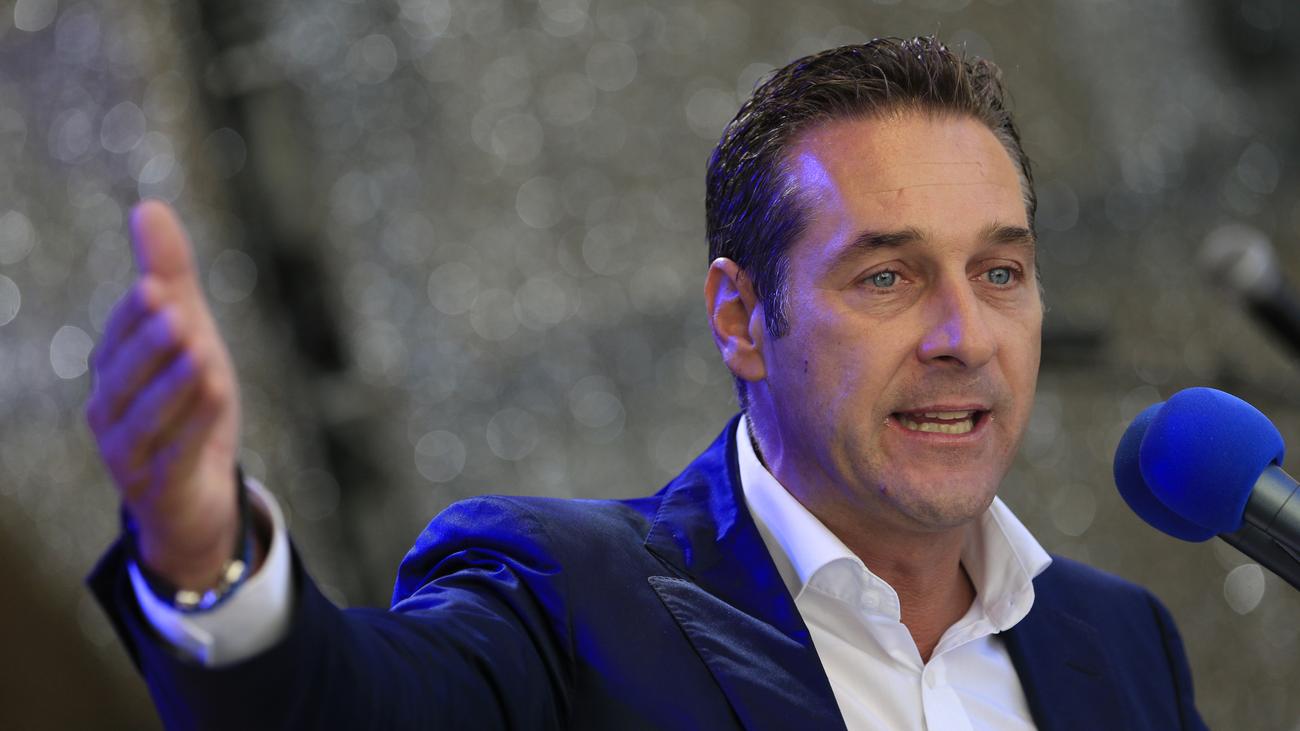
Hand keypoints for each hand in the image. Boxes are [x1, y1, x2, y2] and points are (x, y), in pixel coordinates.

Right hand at [86, 200, 245, 590]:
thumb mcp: (188, 335)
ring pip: (147, 419)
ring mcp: (130, 456)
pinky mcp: (159, 488)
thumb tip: (148, 206)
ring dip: (174, 386)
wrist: (195, 496)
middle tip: (175, 311)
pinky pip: (175, 457)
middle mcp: (110, 414)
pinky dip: (194, 429)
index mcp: (112, 374)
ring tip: (202, 353)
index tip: (161, 286)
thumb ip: (169, 276)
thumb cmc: (186, 404)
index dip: (137, 316)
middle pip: (125, 377)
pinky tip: (217, 400)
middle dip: (150, 345)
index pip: (118, 338)